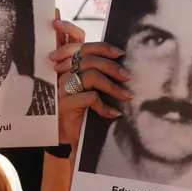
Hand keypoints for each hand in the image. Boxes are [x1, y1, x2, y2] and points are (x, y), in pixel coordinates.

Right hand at [49, 30, 129, 147]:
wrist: (74, 143)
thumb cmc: (88, 116)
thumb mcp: (95, 92)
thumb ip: (101, 76)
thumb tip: (124, 65)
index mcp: (71, 69)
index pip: (83, 47)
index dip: (102, 47)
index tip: (121, 53)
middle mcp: (65, 76)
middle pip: (88, 59)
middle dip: (112, 66)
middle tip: (127, 76)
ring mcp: (63, 90)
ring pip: (90, 76)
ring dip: (112, 86)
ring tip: (127, 96)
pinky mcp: (66, 105)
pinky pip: (90, 97)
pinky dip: (105, 106)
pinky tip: (113, 114)